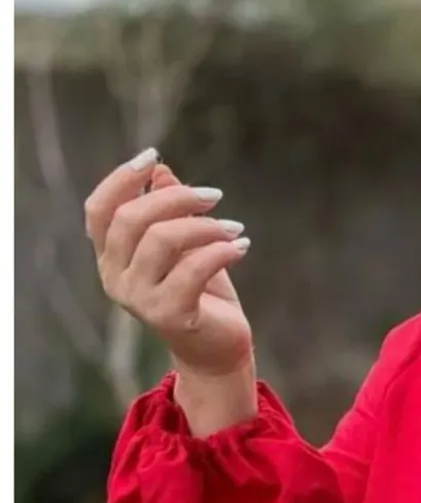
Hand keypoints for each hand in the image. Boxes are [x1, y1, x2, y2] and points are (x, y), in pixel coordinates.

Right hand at [85, 148, 253, 377]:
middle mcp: (115, 277)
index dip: (121, 178)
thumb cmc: (201, 291)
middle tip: (215, 196)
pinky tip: (241, 248)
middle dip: (177, 198)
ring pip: (162, 239)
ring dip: (205, 226)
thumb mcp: (186, 244)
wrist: (217, 347)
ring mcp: (138, 298)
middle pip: (131, 219)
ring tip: (235, 229)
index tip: (153, 155)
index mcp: (111, 257)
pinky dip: (222, 250)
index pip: (99, 210)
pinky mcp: (169, 314)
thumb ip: (169, 211)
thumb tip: (161, 172)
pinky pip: (193, 268)